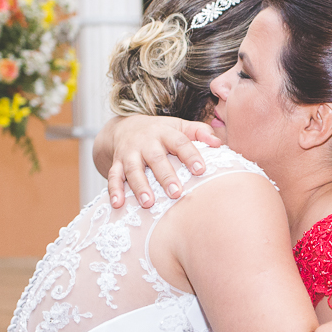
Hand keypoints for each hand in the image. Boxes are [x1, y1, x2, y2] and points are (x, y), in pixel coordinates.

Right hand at [101, 115, 220, 208]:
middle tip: (176, 192)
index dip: (190, 154)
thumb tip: (218, 144)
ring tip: (148, 203)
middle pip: (156, 158)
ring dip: (139, 186)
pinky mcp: (116, 163)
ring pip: (133, 169)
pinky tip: (118, 204)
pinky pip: (113, 176)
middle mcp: (146, 142)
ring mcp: (129, 153)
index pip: (179, 142)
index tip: (200, 169)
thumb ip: (200, 132)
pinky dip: (114, 191)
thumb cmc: (161, 132)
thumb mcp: (179, 126)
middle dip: (165, 176)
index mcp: (165, 132)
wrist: (125, 127)